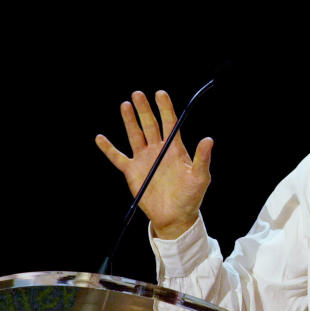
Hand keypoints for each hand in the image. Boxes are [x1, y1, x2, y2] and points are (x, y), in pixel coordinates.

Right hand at [95, 90, 212, 239]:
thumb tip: (209, 139)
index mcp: (175, 149)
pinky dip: (108, 148)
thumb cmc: (191, 197)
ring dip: (130, 121)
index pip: (169, 123)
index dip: (165, 108)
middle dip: (144, 109)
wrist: (175, 216)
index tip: (160, 94)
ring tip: (125, 104)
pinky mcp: (132, 172)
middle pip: (150, 125)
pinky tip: (100, 138)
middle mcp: (158, 150)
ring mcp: (144, 160)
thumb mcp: (200, 177)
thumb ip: (202, 158)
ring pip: (135, 135)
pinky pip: (118, 157)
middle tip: (138, 94)